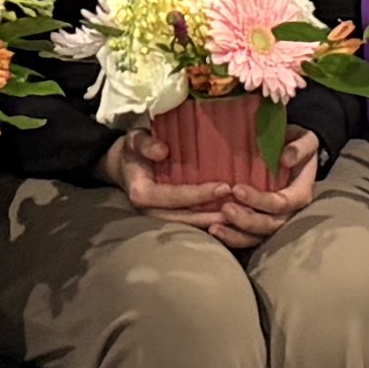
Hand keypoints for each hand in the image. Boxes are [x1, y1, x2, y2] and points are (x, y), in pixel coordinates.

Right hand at [111, 127, 235, 225]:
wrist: (124, 165)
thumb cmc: (133, 150)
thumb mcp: (134, 140)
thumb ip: (145, 144)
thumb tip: (162, 151)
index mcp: (142, 194)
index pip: (174, 197)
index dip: (199, 194)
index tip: (225, 187)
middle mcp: (150, 213)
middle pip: (186, 219)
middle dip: (214, 215)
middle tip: (243, 209)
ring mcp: (160, 220)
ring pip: (191, 227)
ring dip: (217, 224)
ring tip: (244, 216)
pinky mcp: (170, 220)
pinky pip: (192, 225)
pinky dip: (212, 224)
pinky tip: (234, 219)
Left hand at [197, 131, 327, 255]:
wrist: (292, 154)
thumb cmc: (297, 145)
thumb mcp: (306, 140)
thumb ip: (301, 147)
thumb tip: (286, 159)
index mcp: (300, 194)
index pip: (282, 204)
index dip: (261, 200)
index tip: (237, 189)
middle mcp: (289, 213)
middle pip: (270, 225)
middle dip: (247, 220)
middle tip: (225, 209)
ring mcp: (274, 221)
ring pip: (257, 237)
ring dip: (236, 235)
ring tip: (214, 228)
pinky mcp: (261, 225)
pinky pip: (247, 238)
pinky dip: (231, 238)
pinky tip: (213, 232)